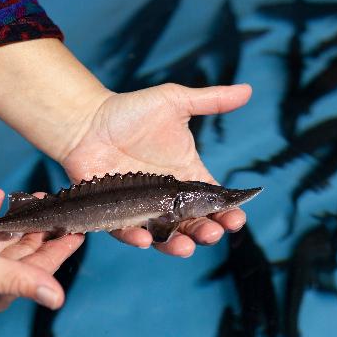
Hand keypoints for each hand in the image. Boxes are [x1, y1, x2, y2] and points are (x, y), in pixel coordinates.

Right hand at [0, 190, 82, 320]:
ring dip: (18, 218)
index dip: (62, 246)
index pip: (43, 266)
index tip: (80, 226)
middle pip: (27, 250)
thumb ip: (21, 280)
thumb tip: (59, 299)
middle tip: (51, 199)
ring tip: (29, 194)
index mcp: (3, 289)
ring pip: (7, 238)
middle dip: (41, 225)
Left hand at [62, 83, 251, 256]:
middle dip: (207, 232)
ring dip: (177, 245)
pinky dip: (136, 237)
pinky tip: (145, 240)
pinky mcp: (116, 212)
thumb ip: (211, 101)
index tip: (236, 218)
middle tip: (214, 233)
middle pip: (194, 223)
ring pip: (165, 235)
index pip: (213, 201)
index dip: (227, 213)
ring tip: (187, 247)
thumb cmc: (130, 112)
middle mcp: (168, 198)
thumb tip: (248, 89)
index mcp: (186, 176)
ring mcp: (142, 207)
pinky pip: (127, 231)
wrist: (88, 120)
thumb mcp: (174, 102)